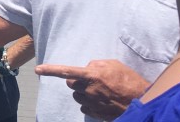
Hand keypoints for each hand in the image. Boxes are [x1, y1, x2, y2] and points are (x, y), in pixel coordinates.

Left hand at [34, 60, 149, 119]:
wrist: (142, 101)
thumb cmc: (129, 80)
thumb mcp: (114, 64)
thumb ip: (96, 64)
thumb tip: (86, 68)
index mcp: (92, 75)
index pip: (66, 71)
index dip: (50, 70)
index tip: (37, 69)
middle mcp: (89, 90)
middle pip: (70, 84)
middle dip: (77, 81)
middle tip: (91, 80)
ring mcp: (91, 103)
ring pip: (77, 96)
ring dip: (83, 92)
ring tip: (100, 91)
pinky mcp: (95, 114)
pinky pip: (84, 107)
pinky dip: (90, 103)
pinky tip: (102, 100)